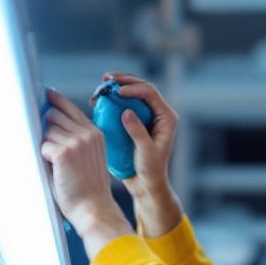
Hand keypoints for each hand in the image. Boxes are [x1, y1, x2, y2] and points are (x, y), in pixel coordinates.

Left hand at [41, 88, 131, 255]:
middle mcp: (87, 133)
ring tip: (57, 166)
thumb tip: (49, 123)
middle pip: (53, 115)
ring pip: (46, 131)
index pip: (70, 108)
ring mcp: (76, 141)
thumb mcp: (88, 157)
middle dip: (46, 129)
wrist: (93, 209)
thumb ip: (75, 139)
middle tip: (49, 147)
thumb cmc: (87, 189)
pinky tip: (56, 171)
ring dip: (46, 147)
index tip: (46, 93)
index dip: (56, 99)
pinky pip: (43, 146)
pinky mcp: (64, 152)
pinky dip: (44, 158)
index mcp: (95, 133)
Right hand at [92, 72, 183, 235]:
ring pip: (131, 94)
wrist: (146, 184)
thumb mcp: (145, 153)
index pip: (150, 93)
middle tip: (105, 79)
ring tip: (100, 89)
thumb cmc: (151, 171)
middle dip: (123, 81)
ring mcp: (146, 117)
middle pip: (141, 87)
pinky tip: (98, 102)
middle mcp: (157, 113)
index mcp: (166, 117)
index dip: (134, 87)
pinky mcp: (135, 122)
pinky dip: (111, 102)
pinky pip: (123, 105)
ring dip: (115, 88)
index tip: (118, 91)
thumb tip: (126, 111)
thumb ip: (137, 132)